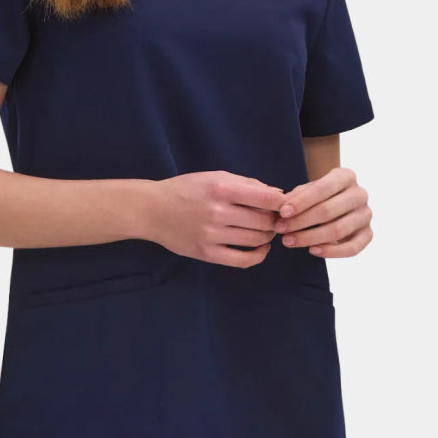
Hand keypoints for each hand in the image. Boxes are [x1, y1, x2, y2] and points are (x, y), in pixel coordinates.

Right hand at [149, 171, 284, 267]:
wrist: (153, 209)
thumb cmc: (186, 189)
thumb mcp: (215, 177)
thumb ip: (246, 183)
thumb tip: (277, 195)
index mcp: (222, 189)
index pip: (266, 198)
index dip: (282, 204)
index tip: (284, 205)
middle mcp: (218, 212)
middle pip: (264, 221)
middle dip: (275, 220)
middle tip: (275, 219)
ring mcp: (212, 235)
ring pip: (256, 239)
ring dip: (268, 236)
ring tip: (266, 231)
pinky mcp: (207, 253)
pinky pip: (242, 260)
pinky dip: (258, 256)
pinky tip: (261, 249)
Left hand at [274, 167, 371, 257]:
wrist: (335, 201)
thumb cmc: (317, 195)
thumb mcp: (306, 189)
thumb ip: (295, 197)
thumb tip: (282, 208)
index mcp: (346, 176)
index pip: (323, 188)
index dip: (302, 201)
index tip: (283, 212)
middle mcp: (360, 194)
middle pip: (329, 210)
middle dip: (301, 221)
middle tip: (281, 229)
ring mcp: (366, 214)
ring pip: (338, 230)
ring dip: (310, 237)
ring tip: (289, 240)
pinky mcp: (368, 234)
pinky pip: (353, 248)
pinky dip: (332, 252)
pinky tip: (312, 251)